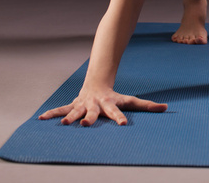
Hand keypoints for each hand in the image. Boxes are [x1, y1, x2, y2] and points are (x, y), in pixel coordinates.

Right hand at [38, 86, 167, 125]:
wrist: (97, 82)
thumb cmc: (115, 96)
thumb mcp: (131, 100)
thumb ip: (148, 105)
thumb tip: (167, 108)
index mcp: (110, 105)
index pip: (117, 112)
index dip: (119, 118)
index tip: (122, 126)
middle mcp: (96, 105)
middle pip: (94, 113)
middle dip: (90, 119)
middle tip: (87, 125)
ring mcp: (83, 104)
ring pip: (76, 111)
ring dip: (70, 117)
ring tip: (64, 123)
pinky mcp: (74, 105)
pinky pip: (62, 109)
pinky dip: (52, 113)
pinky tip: (42, 118)